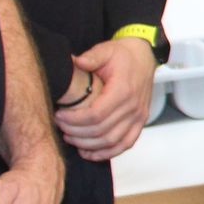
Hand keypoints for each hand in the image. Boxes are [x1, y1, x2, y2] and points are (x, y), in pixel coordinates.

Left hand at [58, 38, 153, 160]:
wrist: (144, 57)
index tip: (59, 116)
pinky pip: (125, 144)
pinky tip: (89, 152)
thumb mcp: (106, 50)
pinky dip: (107, 153)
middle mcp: (133, 107)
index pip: (96, 115)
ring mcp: (138, 117)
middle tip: (60, 126)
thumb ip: (91, 57)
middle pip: (100, 131)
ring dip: (88, 144)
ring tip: (70, 137)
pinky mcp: (140, 123)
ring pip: (110, 141)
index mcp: (123, 90)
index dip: (74, 120)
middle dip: (76, 132)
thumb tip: (75, 62)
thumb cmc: (124, 55)